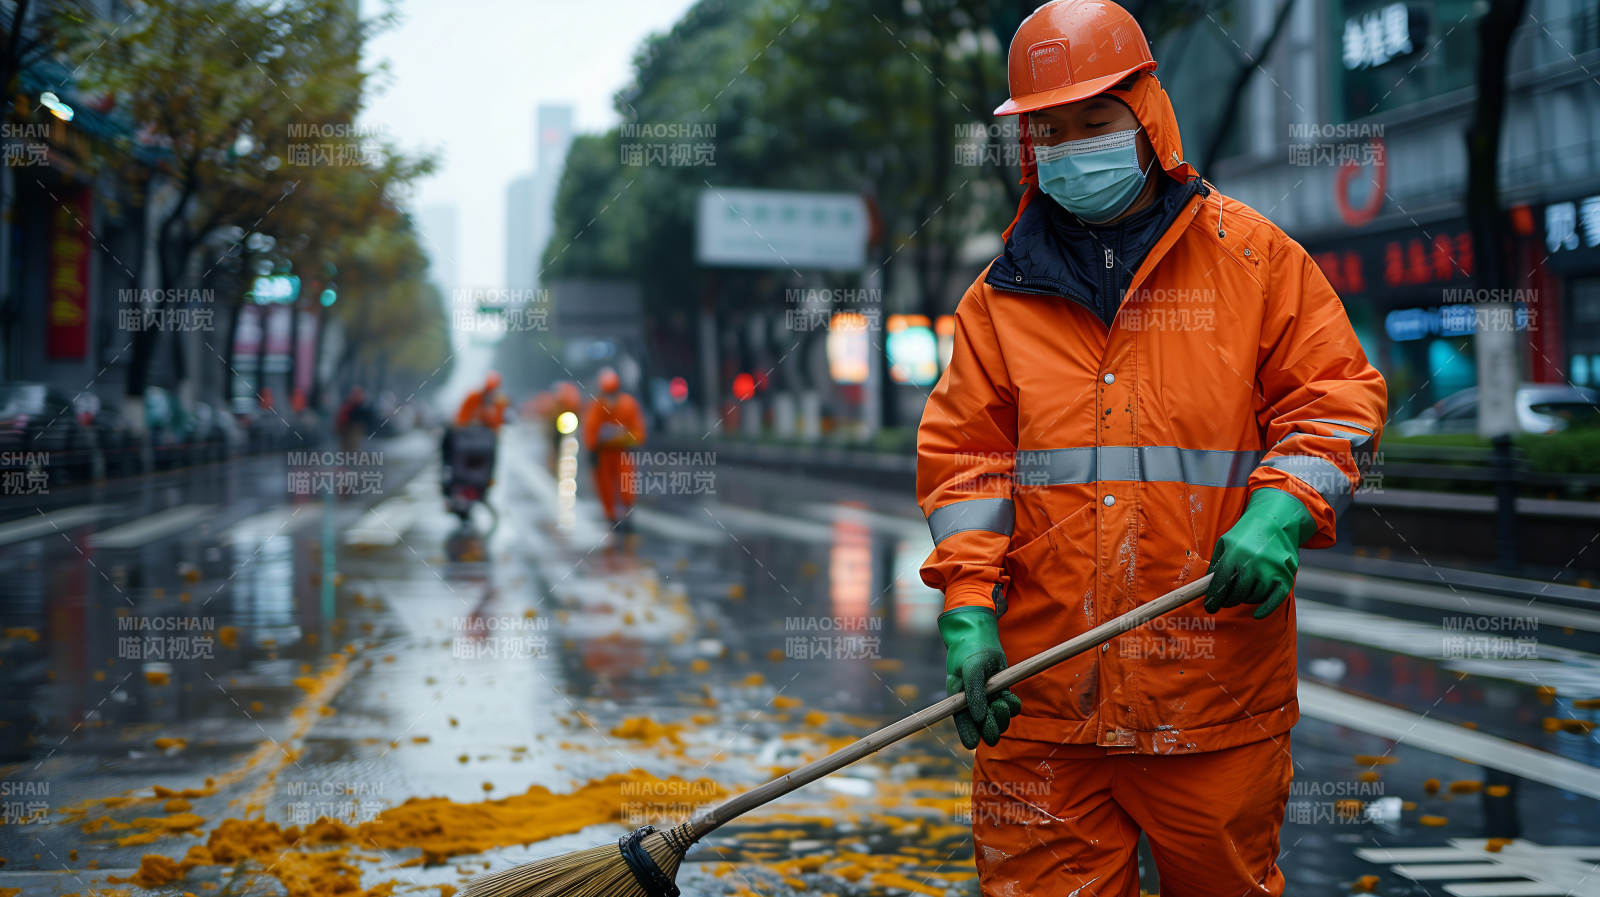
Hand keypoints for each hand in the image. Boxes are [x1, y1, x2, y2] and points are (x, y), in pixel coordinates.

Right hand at [938, 607, 1021, 747]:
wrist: (979, 635)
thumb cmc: (969, 651)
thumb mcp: (971, 670)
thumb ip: (975, 693)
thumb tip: (979, 717)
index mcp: (958, 699)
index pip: (962, 722)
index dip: (968, 734)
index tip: (973, 744)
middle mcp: (973, 702)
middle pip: (983, 724)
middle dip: (991, 725)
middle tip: (997, 716)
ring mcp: (988, 698)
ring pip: (998, 717)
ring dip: (1003, 715)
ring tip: (1004, 703)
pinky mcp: (1001, 691)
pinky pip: (1010, 706)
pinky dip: (1012, 705)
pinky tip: (1011, 698)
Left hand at [1204, 488, 1315, 619]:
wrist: (1277, 520)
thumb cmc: (1247, 532)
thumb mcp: (1225, 542)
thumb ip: (1216, 564)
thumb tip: (1207, 587)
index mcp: (1235, 553)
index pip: (1220, 583)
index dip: (1213, 599)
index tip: (1210, 607)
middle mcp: (1253, 562)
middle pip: (1237, 594)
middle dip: (1229, 600)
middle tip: (1226, 601)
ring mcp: (1272, 569)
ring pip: (1254, 597)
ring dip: (1246, 599)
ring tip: (1243, 592)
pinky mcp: (1286, 575)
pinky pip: (1275, 599)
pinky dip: (1265, 609)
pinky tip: (1257, 614)